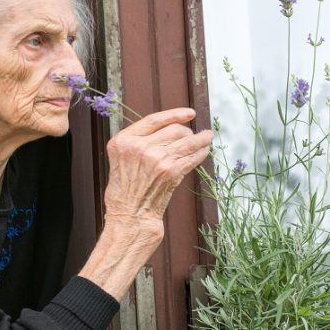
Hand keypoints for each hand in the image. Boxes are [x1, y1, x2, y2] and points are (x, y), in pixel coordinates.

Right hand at [79, 107, 212, 300]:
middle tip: (194, 135)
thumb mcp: (121, 159)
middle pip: (173, 129)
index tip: (189, 113)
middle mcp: (138, 147)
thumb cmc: (125, 190)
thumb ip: (138, 142)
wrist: (129, 216)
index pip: (153, 120)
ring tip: (208, 137)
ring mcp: (156, 159)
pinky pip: (191, 157)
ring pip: (187, 141)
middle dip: (187, 132)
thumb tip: (170, 128)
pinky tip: (205, 151)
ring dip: (201, 139)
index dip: (174, 114)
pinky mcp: (170, 172)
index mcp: (123, 141)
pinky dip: (201, 152)